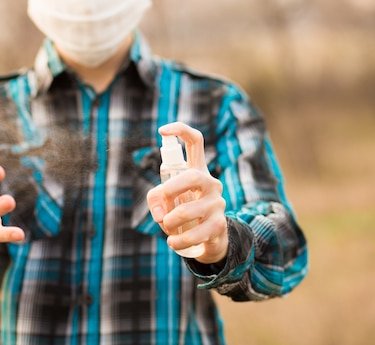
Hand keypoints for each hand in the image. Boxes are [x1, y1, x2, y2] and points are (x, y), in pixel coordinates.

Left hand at [146, 122, 227, 263]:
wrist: (209, 240)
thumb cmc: (183, 214)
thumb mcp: (166, 202)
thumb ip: (156, 199)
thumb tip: (160, 213)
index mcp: (197, 171)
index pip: (195, 141)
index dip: (180, 131)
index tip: (162, 131)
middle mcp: (210, 183)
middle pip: (193, 176)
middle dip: (171, 189)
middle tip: (163, 199)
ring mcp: (217, 204)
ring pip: (188, 210)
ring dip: (169, 221)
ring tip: (166, 227)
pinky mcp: (219, 225)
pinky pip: (195, 233)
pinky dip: (178, 240)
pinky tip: (173, 242)